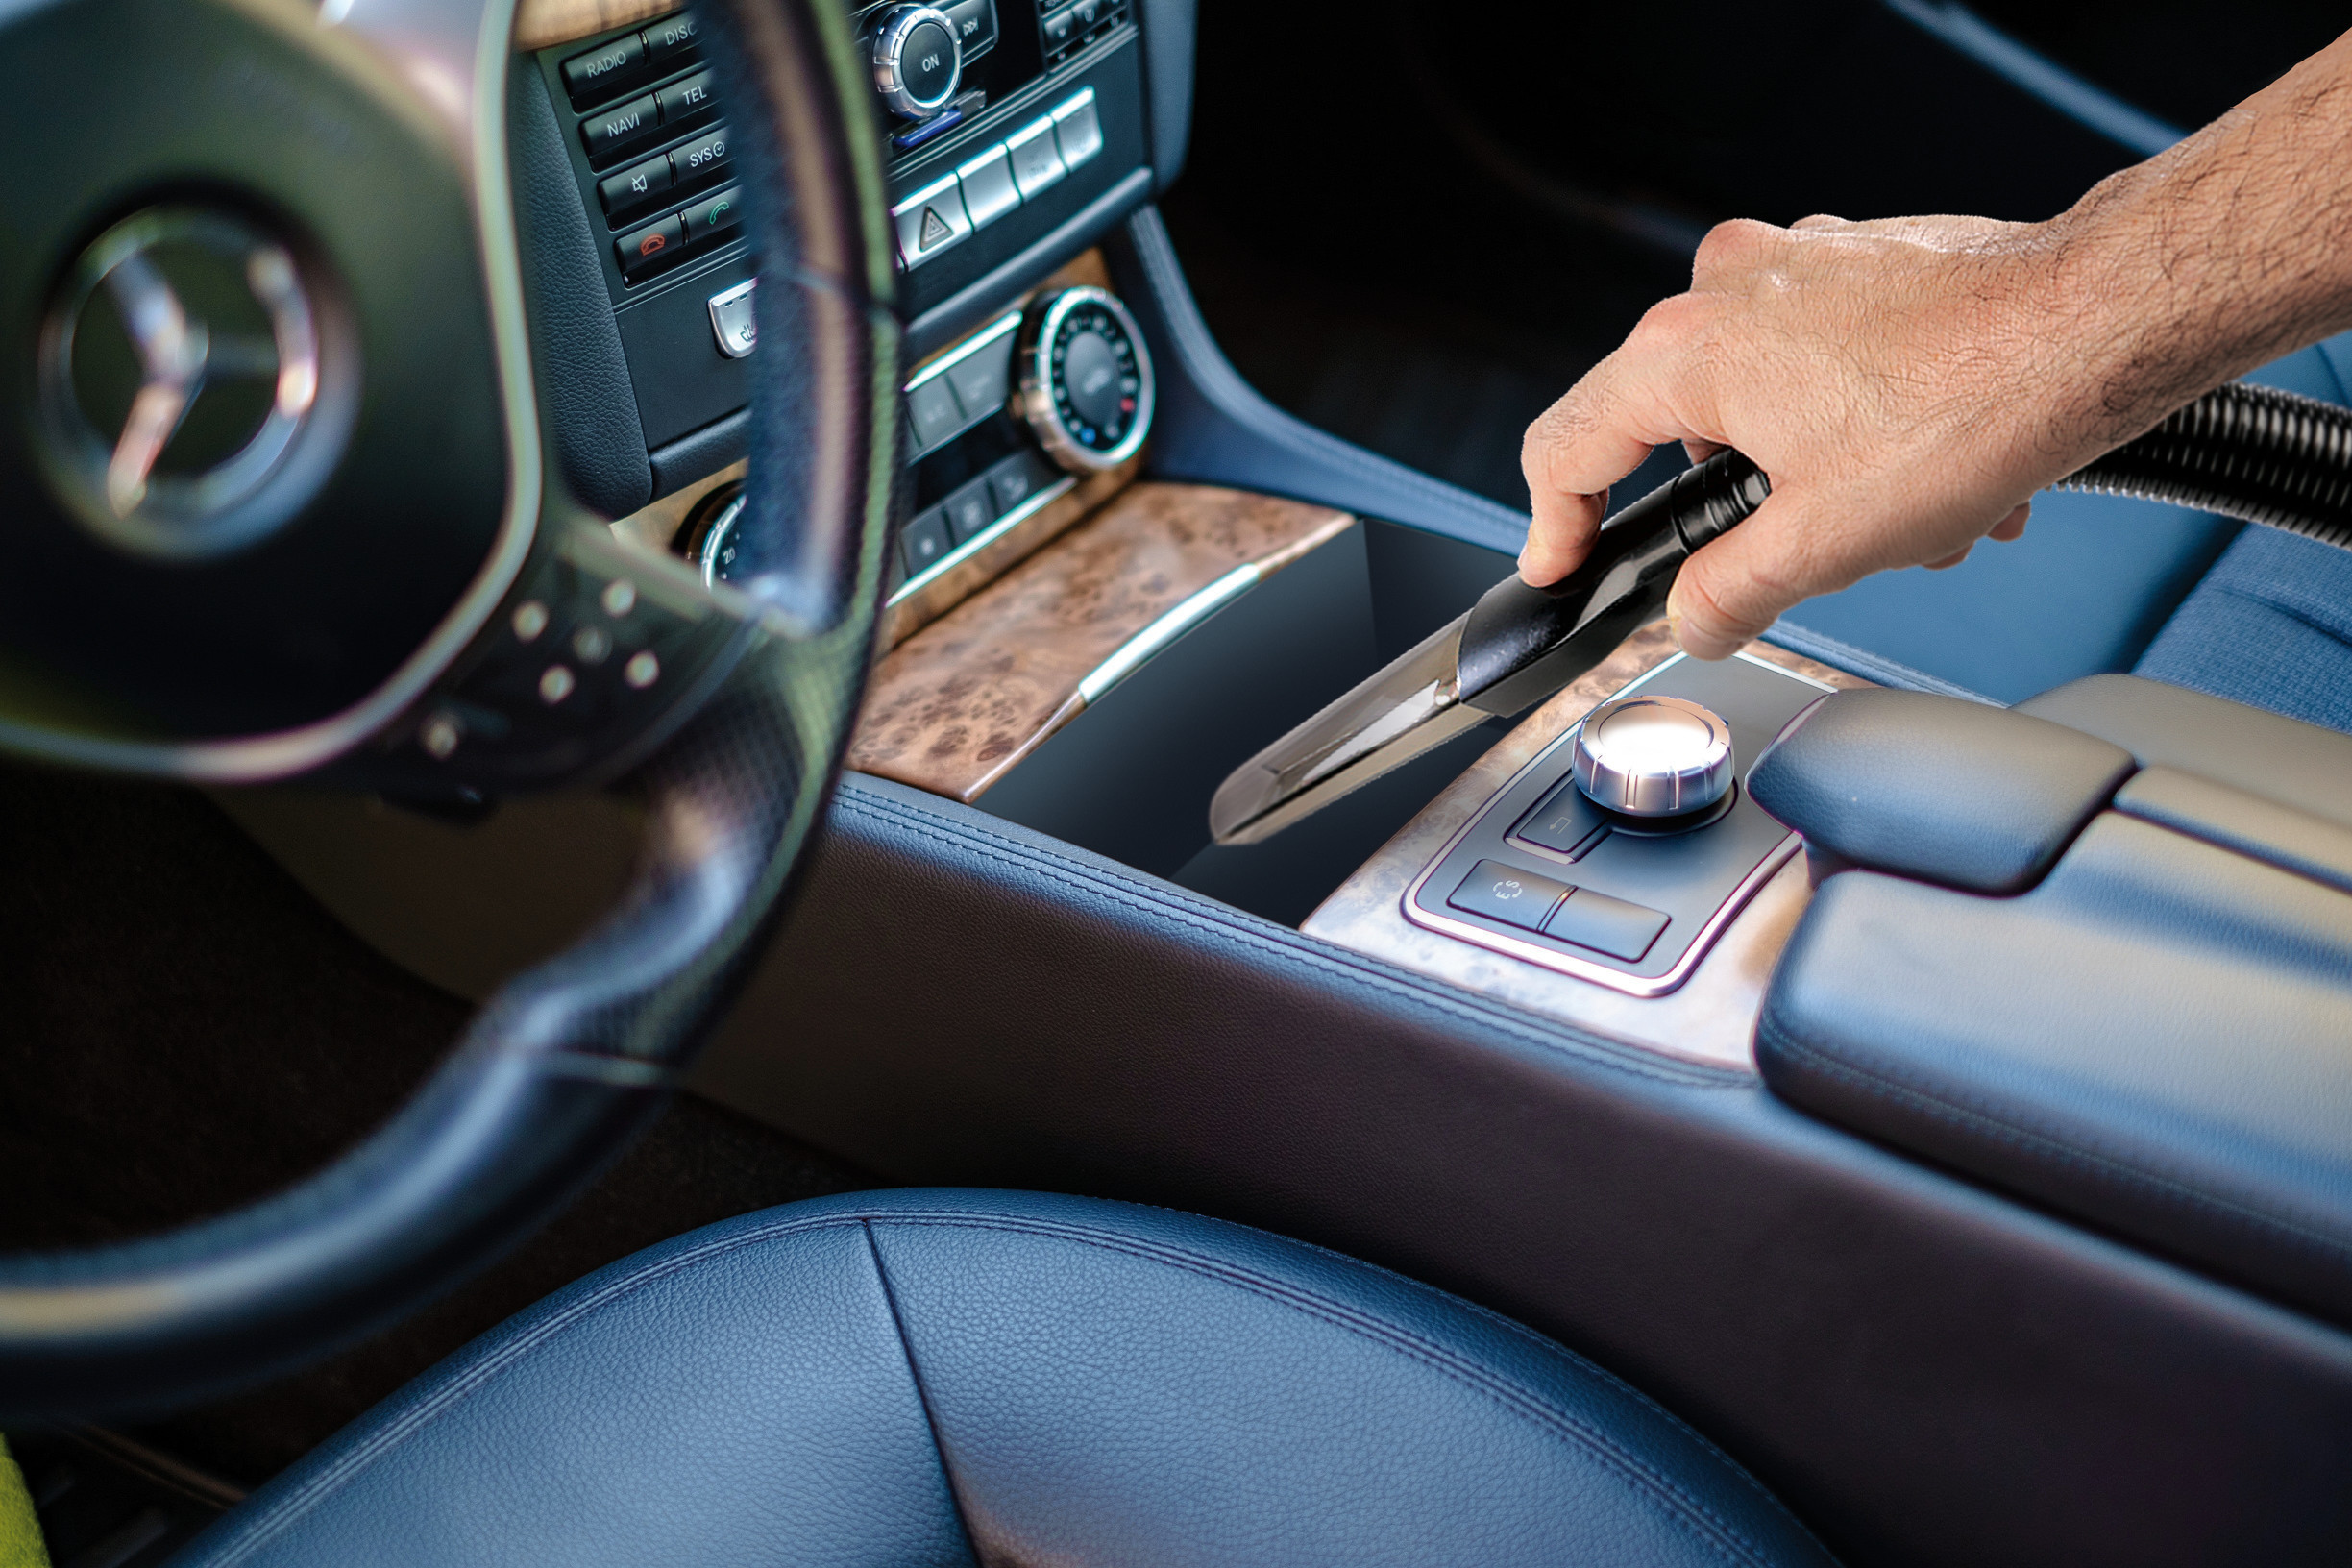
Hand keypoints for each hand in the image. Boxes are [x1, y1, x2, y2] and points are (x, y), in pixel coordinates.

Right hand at [1518, 213, 2104, 657]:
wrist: (2099, 320)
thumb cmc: (1974, 405)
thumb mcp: (1824, 544)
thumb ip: (1727, 596)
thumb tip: (1695, 620)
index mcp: (1689, 349)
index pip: (1568, 447)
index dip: (1557, 527)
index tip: (1564, 568)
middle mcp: (1728, 286)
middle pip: (1682, 433)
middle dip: (1755, 513)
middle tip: (1820, 558)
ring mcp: (1797, 262)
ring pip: (1768, 404)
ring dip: (1827, 478)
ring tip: (1917, 518)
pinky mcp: (1860, 262)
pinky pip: (1827, 362)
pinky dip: (1869, 427)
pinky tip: (1941, 469)